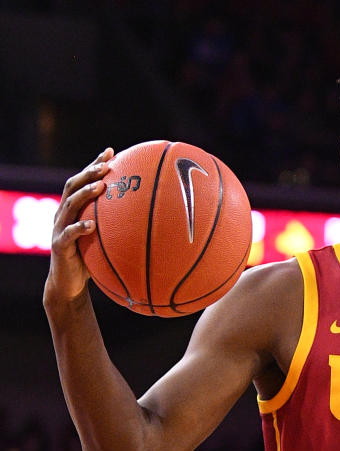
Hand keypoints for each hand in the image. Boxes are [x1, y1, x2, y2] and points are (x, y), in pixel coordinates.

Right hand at [44, 147, 113, 302]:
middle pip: (73, 186)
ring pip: (69, 206)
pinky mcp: (59, 247)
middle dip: (89, 173)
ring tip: (100, 186)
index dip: (94, 165)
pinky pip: (67, 235)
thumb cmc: (92, 260)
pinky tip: (91, 224)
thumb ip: (121, 226)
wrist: (69, 285)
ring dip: (85, 194)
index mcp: (74, 210)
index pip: (82, 181)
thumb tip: (155, 218)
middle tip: (106, 165)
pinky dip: (79, 228)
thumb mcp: (107, 239)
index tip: (111, 151)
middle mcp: (64, 215)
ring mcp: (59, 229)